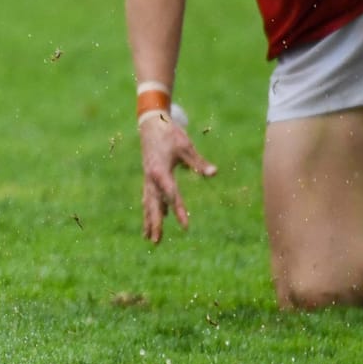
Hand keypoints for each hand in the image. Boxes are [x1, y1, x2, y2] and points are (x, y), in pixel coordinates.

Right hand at [140, 114, 216, 242]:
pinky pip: (149, 196)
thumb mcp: (186, 146)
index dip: (178, 211)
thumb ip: (198, 162)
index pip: (172, 195)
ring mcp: (148, 177)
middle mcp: (151, 177)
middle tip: (156, 241)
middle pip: (153, 205)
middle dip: (155, 223)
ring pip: (148, 203)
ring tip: (149, 237)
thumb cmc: (169, 133)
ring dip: (150, 220)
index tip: (185, 226)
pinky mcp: (148, 176)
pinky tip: (157, 217)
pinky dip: (151, 208)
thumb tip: (214, 173)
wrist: (150, 122)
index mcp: (160, 171)